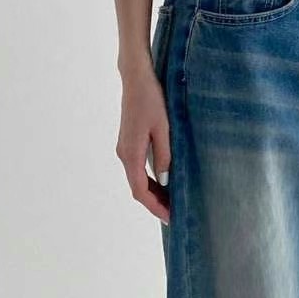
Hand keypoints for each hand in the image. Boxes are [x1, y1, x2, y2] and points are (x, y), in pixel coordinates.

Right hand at [116, 65, 170, 223]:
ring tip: (171, 202)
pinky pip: (138, 170)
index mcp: (131, 153)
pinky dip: (149, 181)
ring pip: (137, 180)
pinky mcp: (129, 143)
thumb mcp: (164, 128)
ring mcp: (125, 149)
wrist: (135, 79)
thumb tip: (165, 181)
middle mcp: (124, 154)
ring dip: (153, 193)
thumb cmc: (151, 100)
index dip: (155, 206)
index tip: (170, 217)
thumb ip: (165, 156)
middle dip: (155, 203)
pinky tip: (163, 183)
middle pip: (137, 188)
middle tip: (174, 214)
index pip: (140, 190)